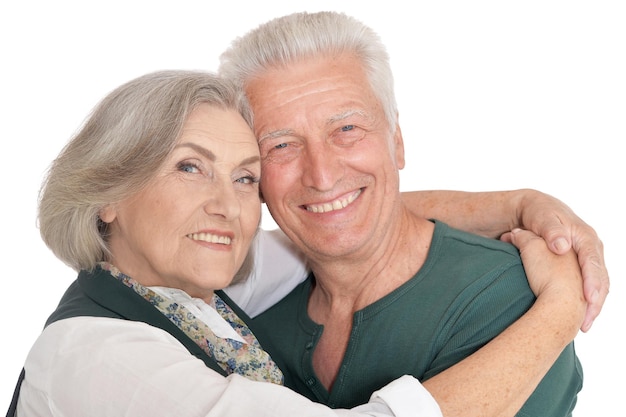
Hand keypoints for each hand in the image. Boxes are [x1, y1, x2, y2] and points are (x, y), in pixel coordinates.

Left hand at [516, 190, 608, 331]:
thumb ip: (550, 230)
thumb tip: (562, 246)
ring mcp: (587, 258)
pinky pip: (587, 287)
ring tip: (581, 326)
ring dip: (590, 307)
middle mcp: (590, 248)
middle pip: (600, 278)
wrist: (532, 209)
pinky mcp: (579, 266)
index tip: (589, 299)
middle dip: (595, 302)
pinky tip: (577, 317)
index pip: (592, 261)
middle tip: (585, 323)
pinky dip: (584, 302)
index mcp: (584, 236)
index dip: (592, 281)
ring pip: (596, 286)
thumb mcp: (541, 216)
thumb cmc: (536, 212)